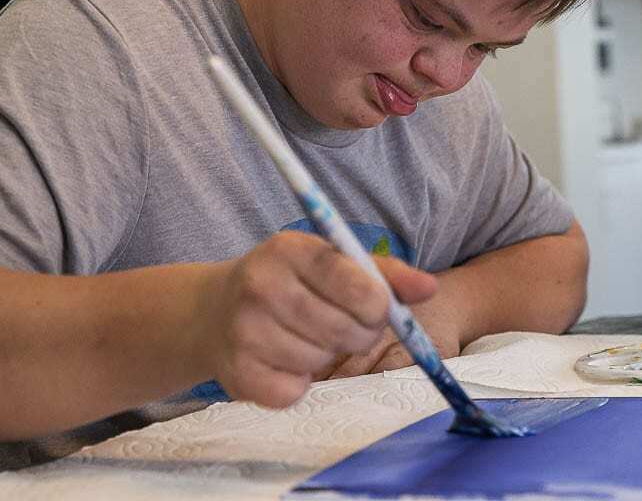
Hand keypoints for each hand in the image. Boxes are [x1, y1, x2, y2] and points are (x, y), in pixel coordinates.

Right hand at [198, 230, 435, 408]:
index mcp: (289, 249)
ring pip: (318, 361)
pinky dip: (298, 384)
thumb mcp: (330, 263)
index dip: (375, 303)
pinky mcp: (235, 372)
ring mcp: (243, 329)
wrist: (213, 311)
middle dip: (356, 334)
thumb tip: (428, 288)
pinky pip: (292, 391)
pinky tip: (285, 362)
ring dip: (324, 358)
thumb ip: (383, 274)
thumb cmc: (289, 283)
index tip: (377, 310)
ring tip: (307, 339)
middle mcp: (260, 284)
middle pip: (340, 328)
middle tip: (345, 327)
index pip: (350, 280)